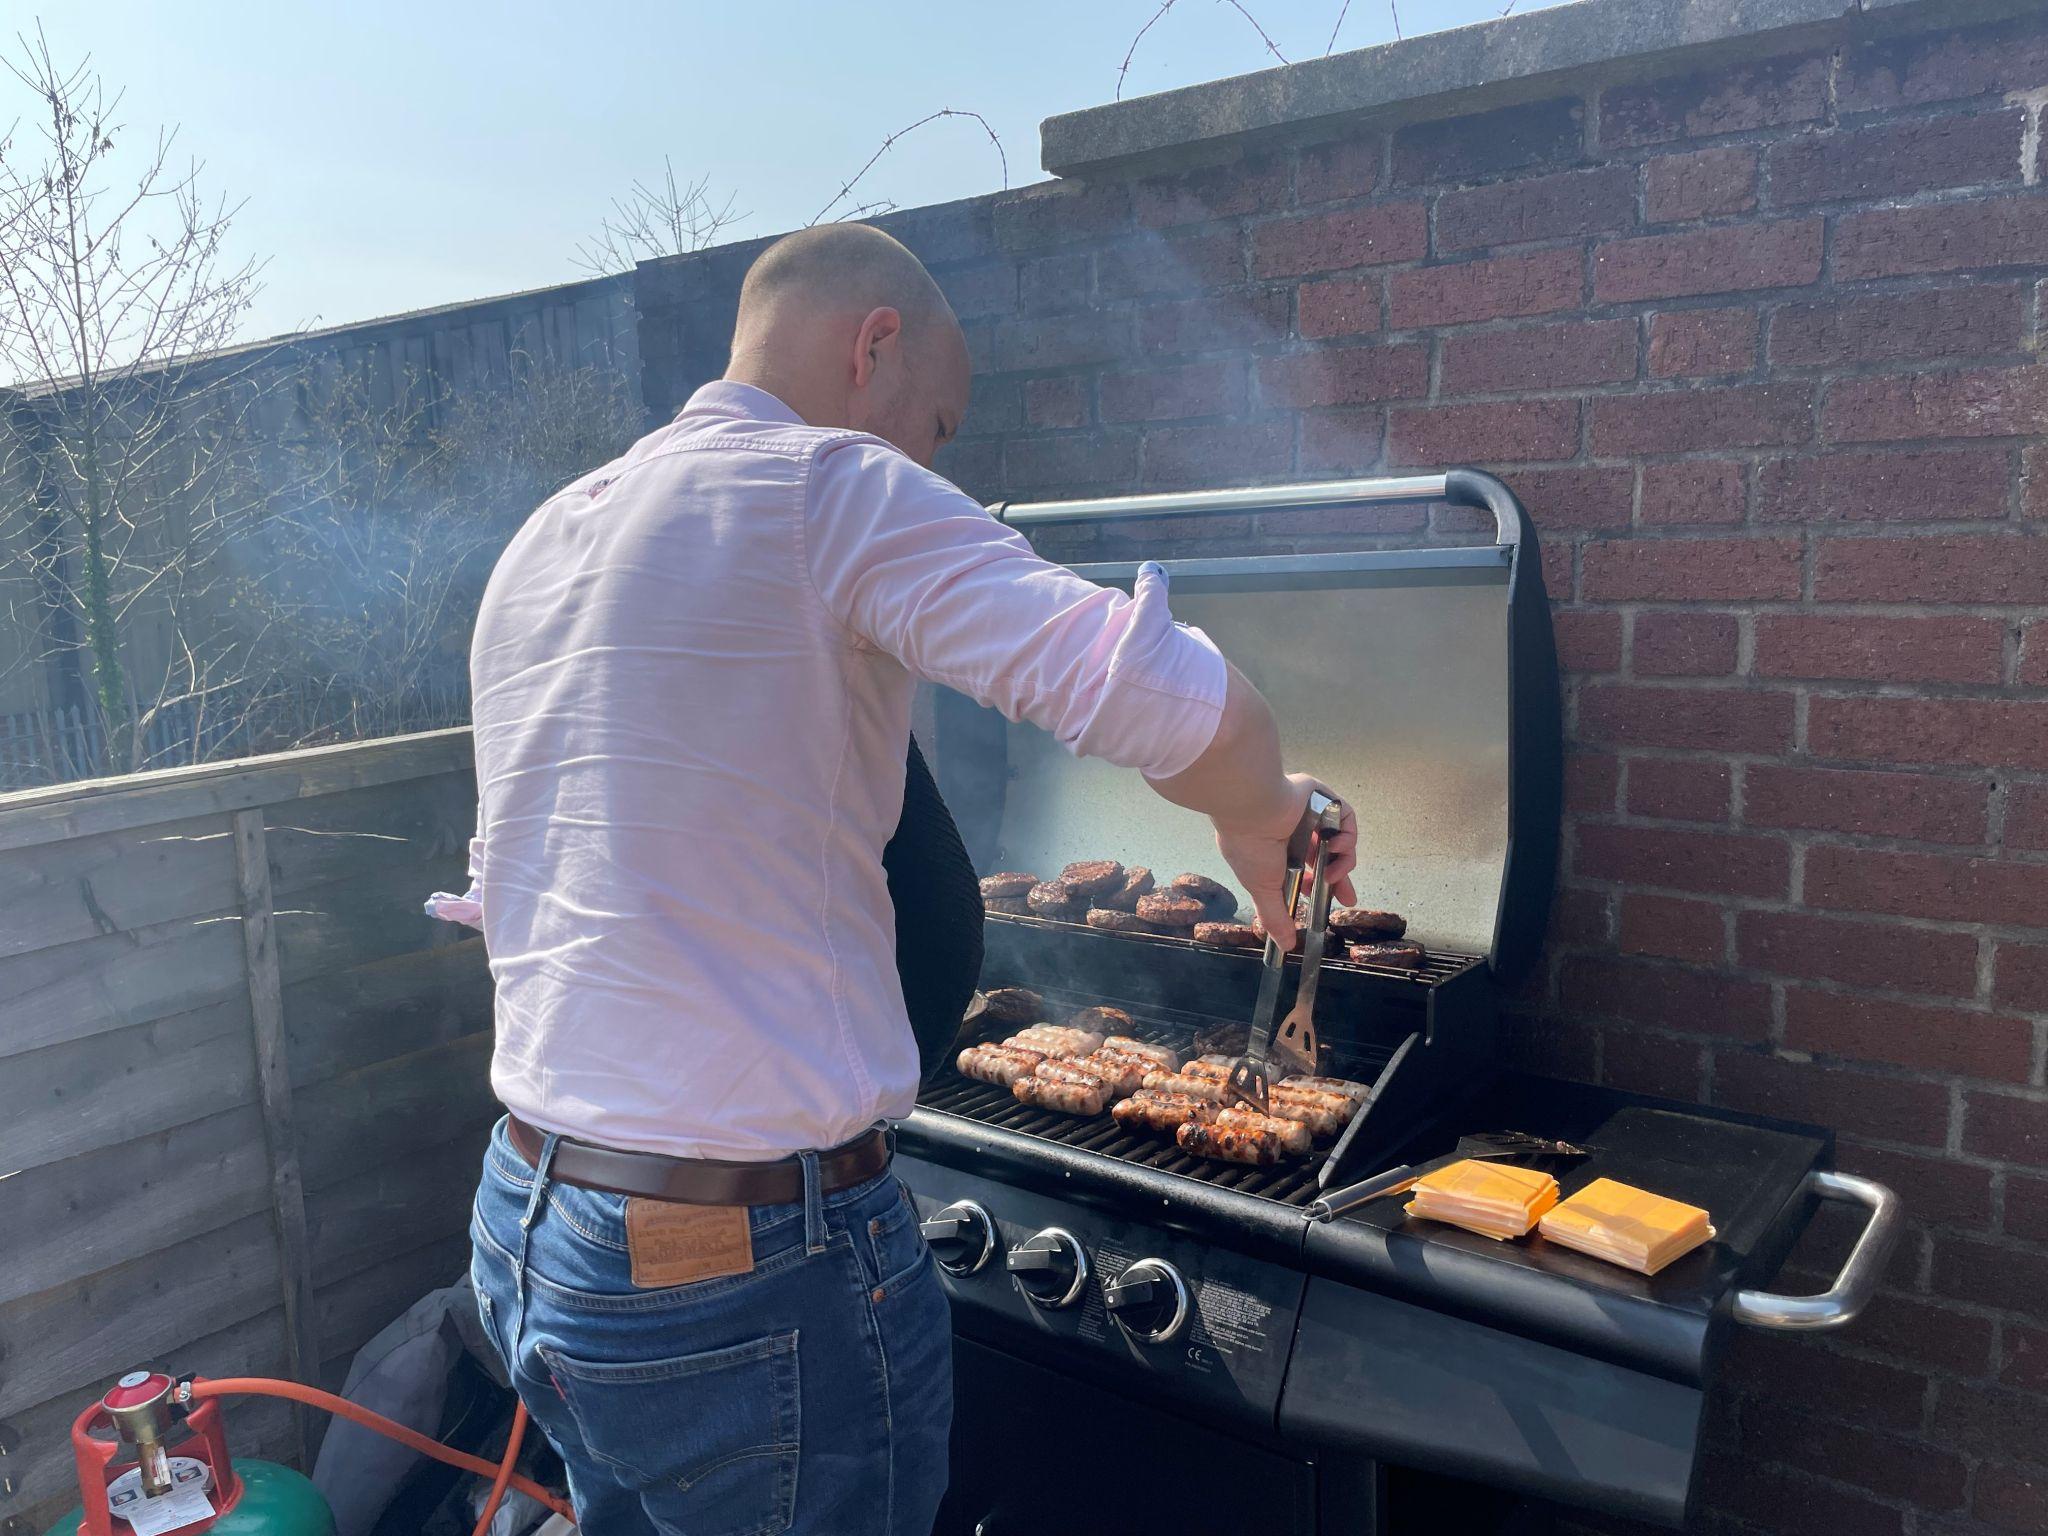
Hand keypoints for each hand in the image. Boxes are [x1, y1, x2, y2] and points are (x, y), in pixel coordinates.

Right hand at [1210, 773, 1357, 952]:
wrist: (1251, 808)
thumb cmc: (1251, 847)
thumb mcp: (1263, 889)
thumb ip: (1276, 917)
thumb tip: (1284, 947)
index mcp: (1276, 847)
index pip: (1304, 868)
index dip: (1318, 885)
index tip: (1326, 901)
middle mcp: (1294, 829)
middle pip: (1326, 856)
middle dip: (1340, 878)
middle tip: (1349, 898)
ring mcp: (1310, 812)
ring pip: (1337, 839)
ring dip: (1340, 861)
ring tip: (1333, 872)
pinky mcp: (1324, 797)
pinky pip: (1344, 818)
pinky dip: (1346, 836)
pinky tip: (1336, 847)